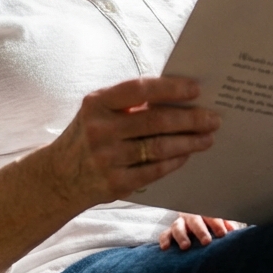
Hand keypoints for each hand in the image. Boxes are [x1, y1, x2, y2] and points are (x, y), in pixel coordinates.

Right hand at [47, 77, 220, 207]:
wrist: (58, 177)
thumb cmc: (88, 136)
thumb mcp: (98, 112)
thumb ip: (129, 103)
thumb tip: (177, 97)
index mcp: (96, 103)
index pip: (139, 90)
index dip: (170, 88)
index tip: (196, 89)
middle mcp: (100, 130)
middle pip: (155, 121)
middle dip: (190, 119)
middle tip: (213, 118)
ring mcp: (107, 159)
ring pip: (159, 148)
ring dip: (189, 142)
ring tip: (207, 137)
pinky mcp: (115, 184)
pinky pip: (154, 171)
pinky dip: (175, 161)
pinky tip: (187, 154)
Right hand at [159, 213, 241, 250]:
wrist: (195, 223)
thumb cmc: (211, 226)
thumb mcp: (219, 223)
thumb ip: (226, 225)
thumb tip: (234, 231)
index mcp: (205, 213)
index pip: (211, 216)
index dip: (216, 224)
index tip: (222, 234)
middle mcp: (191, 217)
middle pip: (195, 221)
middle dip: (200, 231)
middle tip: (206, 241)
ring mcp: (180, 224)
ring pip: (178, 226)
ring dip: (182, 236)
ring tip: (186, 246)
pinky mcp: (170, 232)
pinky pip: (165, 234)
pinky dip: (164, 240)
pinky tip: (165, 248)